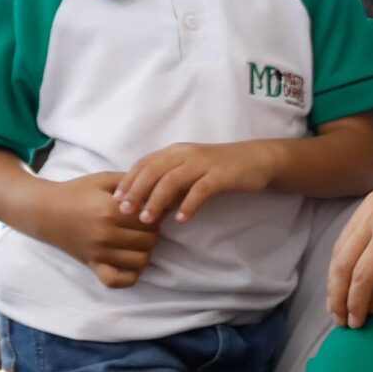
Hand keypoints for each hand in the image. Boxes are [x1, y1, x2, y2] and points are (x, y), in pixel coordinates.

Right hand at [36, 171, 160, 288]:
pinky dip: (128, 277)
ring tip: (137, 242)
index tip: (149, 211)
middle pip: (150, 241)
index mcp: (110, 210)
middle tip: (144, 227)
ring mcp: (99, 252)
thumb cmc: (76, 192)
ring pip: (141, 261)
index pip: (150, 220)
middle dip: (152, 233)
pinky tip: (129, 265)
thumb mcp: (103, 179)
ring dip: (144, 252)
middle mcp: (106, 234)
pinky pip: (116, 281)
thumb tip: (157, 188)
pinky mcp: (92, 264)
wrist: (44, 210)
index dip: (155, 215)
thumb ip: (130, 180)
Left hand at [115, 141, 272, 226]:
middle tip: (125, 212)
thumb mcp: (191, 170)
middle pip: (153, 172)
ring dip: (157, 201)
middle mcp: (185, 154)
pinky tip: (181, 219)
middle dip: (136, 192)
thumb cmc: (221, 168)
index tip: (116, 200)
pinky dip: (188, 205)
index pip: (144, 164)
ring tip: (149, 220)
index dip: (128, 181)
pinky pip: (200, 190)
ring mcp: (203, 163)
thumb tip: (150, 202)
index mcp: (175, 151)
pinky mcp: (220, 175)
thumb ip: (171, 182)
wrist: (256, 160)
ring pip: (172, 181)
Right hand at [328, 160, 372, 327]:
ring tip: (336, 304)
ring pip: (339, 248)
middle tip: (339, 321)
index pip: (365, 273)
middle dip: (338, 295)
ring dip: (334, 279)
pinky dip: (341, 260)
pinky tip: (342, 278)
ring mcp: (368, 205)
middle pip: (342, 261)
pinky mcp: (370, 202)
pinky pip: (346, 235)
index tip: (356, 324)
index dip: (358, 301)